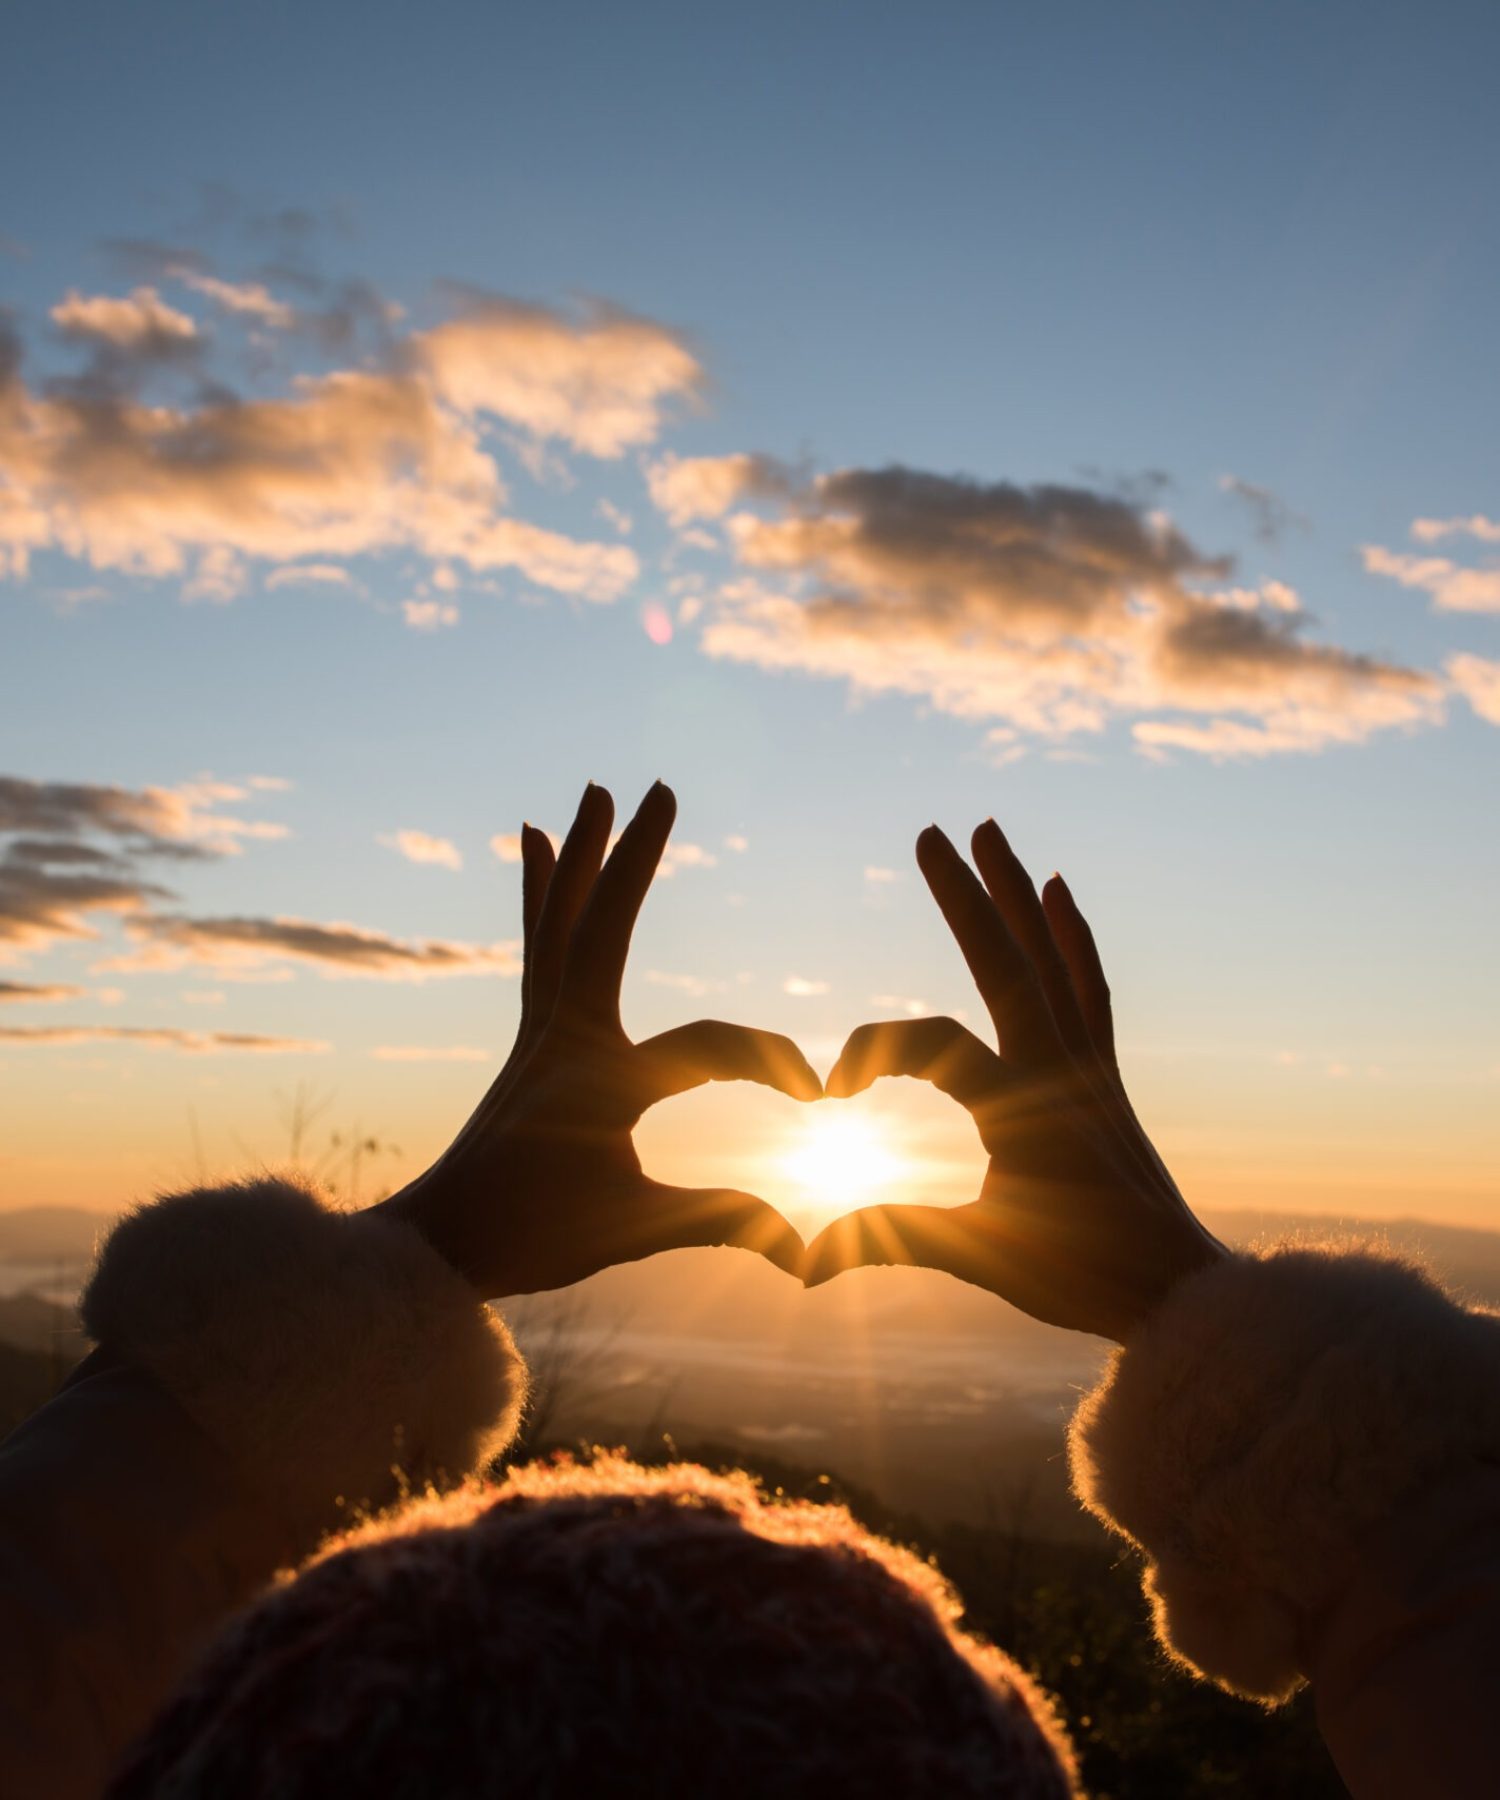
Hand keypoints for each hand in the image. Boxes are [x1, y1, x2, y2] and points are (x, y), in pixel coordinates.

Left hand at [379, 782, 819, 1296]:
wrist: (433, 1246)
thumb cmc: (530, 1240)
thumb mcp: (633, 1229)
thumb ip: (722, 1223)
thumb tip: (808, 1245)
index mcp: (600, 1080)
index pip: (708, 1047)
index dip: (774, 1064)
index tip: (820, 1096)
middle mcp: (563, 1038)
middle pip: (602, 927)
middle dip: (634, 857)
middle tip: (658, 786)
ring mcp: (540, 1032)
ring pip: (560, 922)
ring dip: (581, 856)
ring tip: (590, 794)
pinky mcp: (529, 1039)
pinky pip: (538, 946)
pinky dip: (542, 893)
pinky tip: (537, 848)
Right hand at [803, 819, 1224, 1340]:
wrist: (1182, 1293)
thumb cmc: (1083, 1279)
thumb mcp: (982, 1257)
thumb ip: (894, 1241)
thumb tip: (805, 1263)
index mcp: (1022, 1109)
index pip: (934, 1043)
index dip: (871, 1051)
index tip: (831, 1092)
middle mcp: (1060, 1070)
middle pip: (1007, 963)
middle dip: (966, 895)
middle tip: (931, 831)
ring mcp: (1088, 1066)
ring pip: (1051, 960)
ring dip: (1017, 892)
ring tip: (993, 830)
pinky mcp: (1106, 1075)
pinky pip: (1089, 988)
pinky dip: (1073, 937)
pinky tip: (1060, 894)